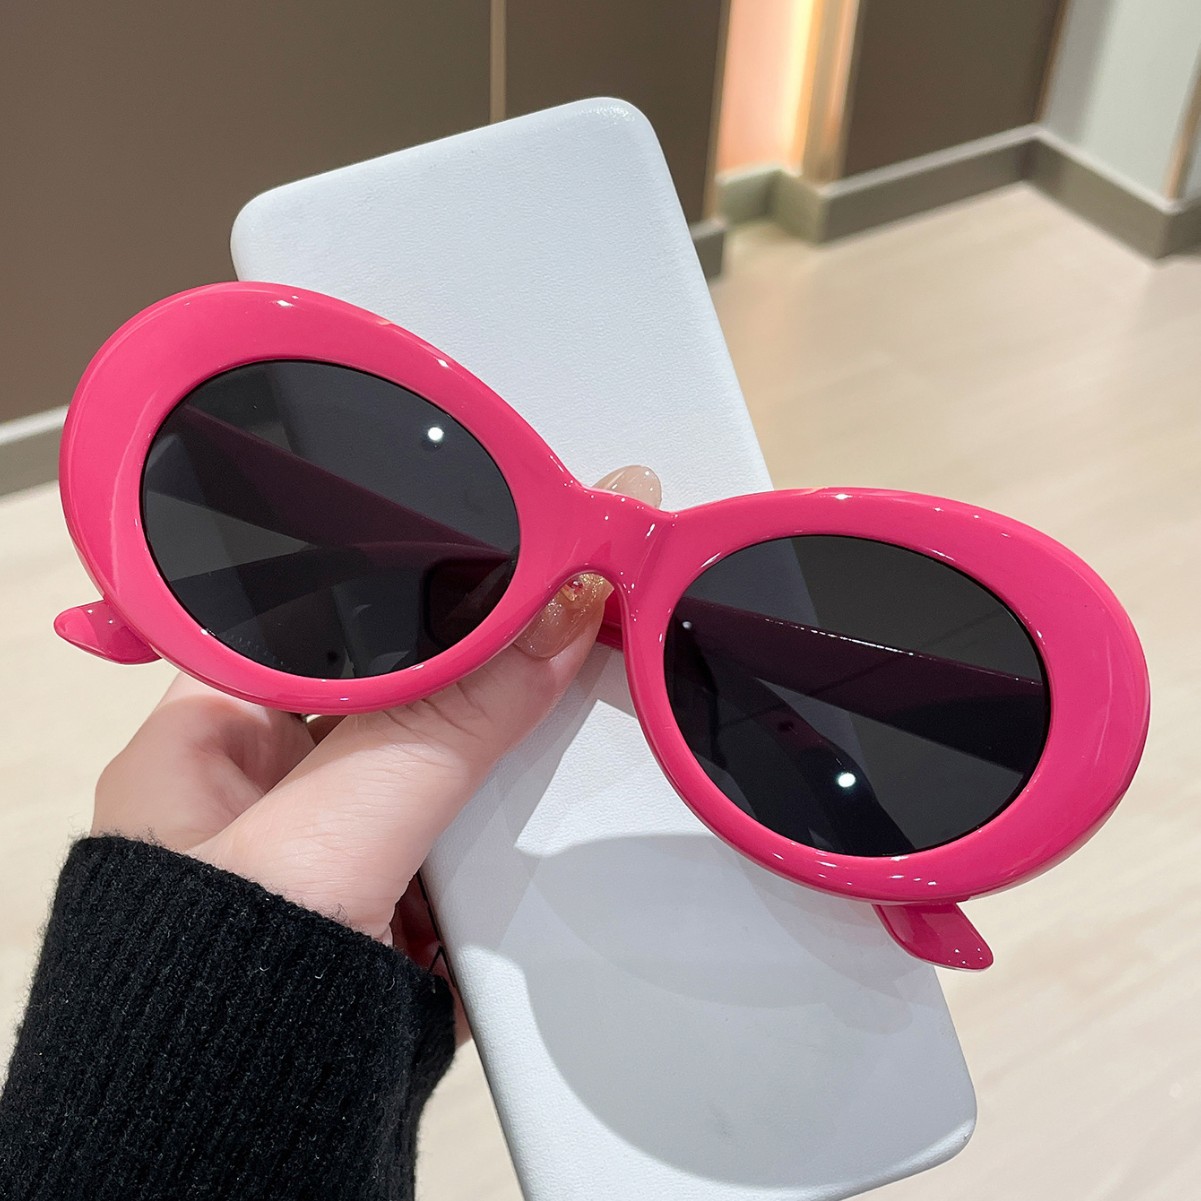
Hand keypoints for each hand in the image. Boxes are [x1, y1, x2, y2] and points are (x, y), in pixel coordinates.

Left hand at [93, 466, 661, 1030]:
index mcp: (208, 736)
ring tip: (565, 711)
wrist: (232, 1162)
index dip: (420, 582)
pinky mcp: (382, 908)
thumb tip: (548, 618)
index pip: (330, 616)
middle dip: (480, 671)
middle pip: (399, 690)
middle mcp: (265, 787)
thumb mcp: (331, 832)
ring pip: (438, 769)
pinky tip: (539, 817)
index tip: (512, 553)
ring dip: (499, 765)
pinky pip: (458, 840)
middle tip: (565, 618)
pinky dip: (505, 838)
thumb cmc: (204, 1006)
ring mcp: (329, 851)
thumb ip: (446, 721)